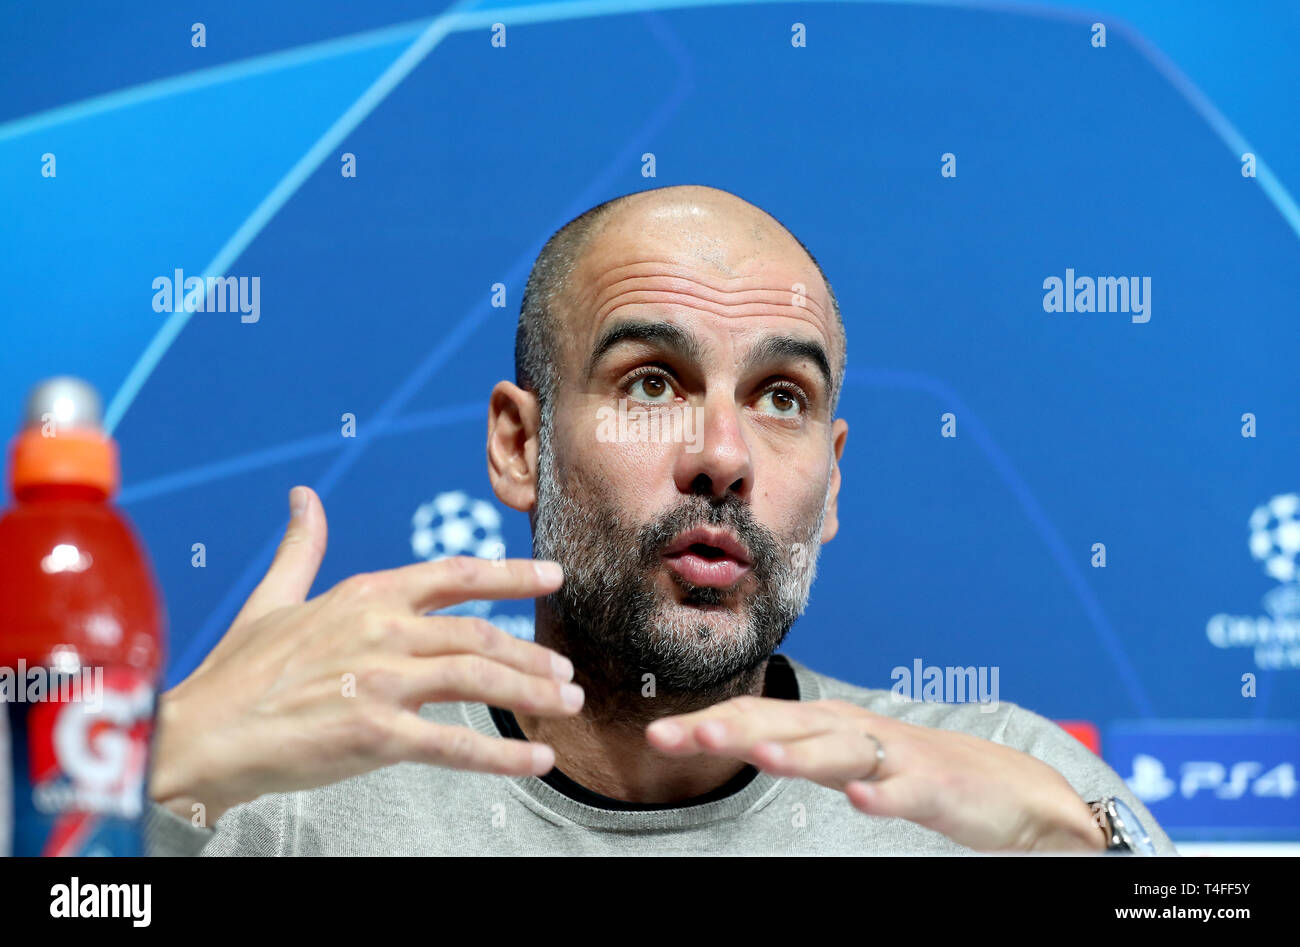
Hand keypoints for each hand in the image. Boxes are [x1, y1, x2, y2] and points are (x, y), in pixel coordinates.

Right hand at [150, 486, 582, 824]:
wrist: (201, 735)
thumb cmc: (236, 672)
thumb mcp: (272, 598)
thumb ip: (303, 548)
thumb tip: (304, 498)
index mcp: (366, 596)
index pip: (456, 575)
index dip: (511, 576)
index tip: (554, 577)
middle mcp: (383, 630)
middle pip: (480, 636)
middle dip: (532, 655)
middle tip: (566, 673)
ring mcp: (381, 680)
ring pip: (479, 680)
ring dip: (531, 693)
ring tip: (566, 705)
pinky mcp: (376, 733)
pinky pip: (456, 744)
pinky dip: (502, 755)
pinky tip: (536, 760)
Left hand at [646, 696, 1105, 852]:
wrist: (1006, 785)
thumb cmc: (910, 766)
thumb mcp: (843, 756)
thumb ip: (794, 747)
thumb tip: (734, 735)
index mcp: (826, 723)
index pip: (758, 714)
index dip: (709, 722)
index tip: (657, 735)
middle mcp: (853, 731)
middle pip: (787, 725)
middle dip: (736, 728)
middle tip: (687, 734)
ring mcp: (895, 758)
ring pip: (841, 752)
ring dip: (800, 753)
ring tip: (760, 754)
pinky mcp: (935, 789)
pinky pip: (906, 791)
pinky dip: (884, 793)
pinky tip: (862, 800)